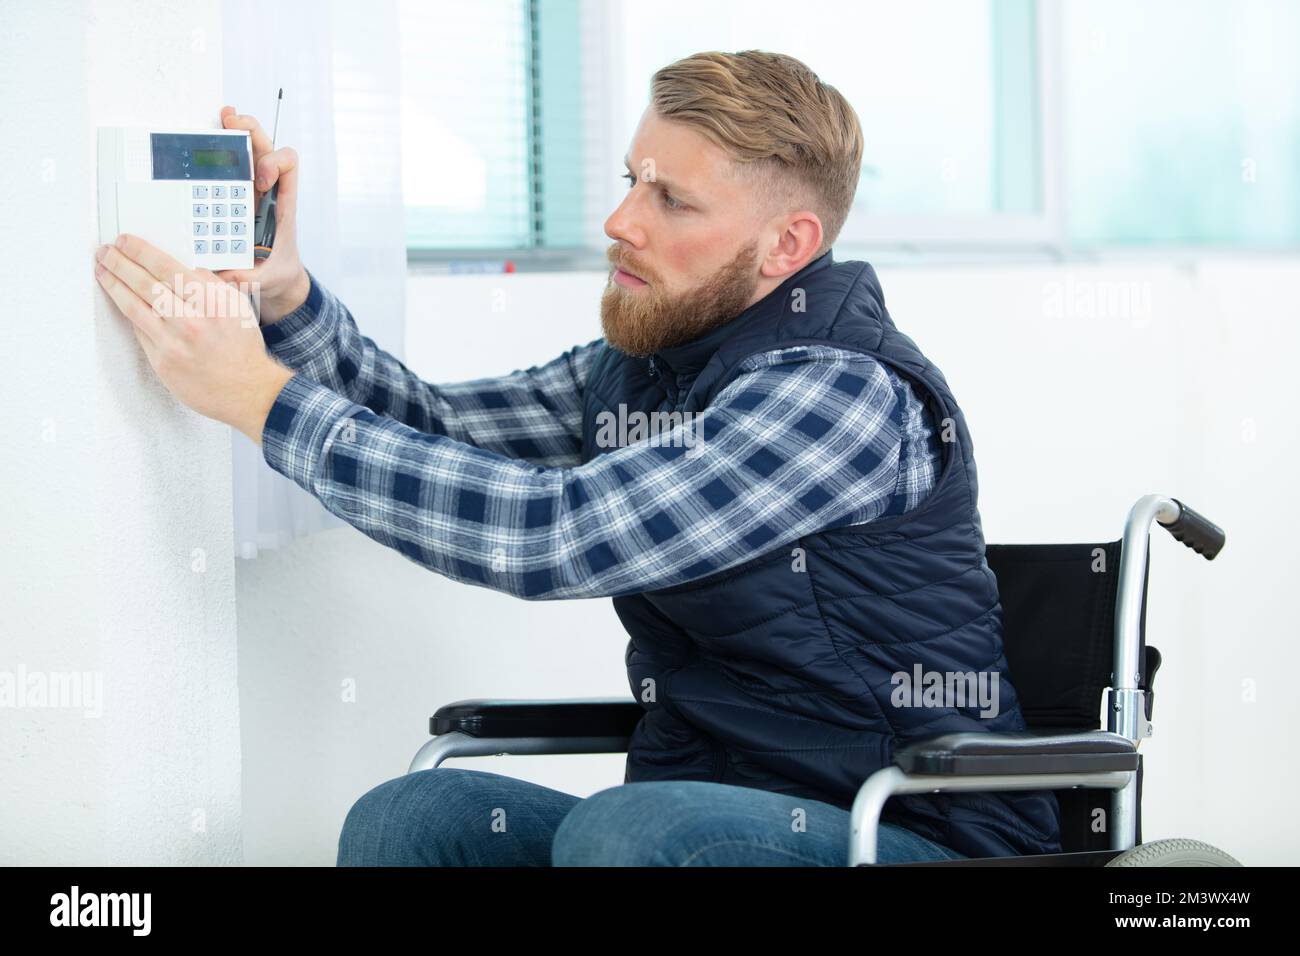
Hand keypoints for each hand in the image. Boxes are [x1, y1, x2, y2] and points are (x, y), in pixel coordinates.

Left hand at [95, 233, 294, 443]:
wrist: (248, 390)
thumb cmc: (243, 349)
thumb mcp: (238, 307)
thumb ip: (211, 285)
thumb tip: (184, 268)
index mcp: (211, 302)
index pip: (166, 267)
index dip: (141, 251)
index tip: (126, 242)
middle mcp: (191, 321)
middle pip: (144, 283)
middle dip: (120, 263)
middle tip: (107, 252)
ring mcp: (173, 343)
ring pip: (133, 306)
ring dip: (114, 285)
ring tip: (103, 271)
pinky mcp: (162, 361)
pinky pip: (139, 331)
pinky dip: (129, 313)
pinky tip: (122, 301)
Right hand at [214, 105, 308, 324]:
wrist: (275, 279)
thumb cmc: (275, 272)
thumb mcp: (265, 278)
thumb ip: (249, 277)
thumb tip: (227, 274)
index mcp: (281, 203)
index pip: (289, 166)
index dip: (276, 162)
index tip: (262, 180)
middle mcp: (267, 191)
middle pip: (267, 147)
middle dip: (251, 130)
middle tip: (231, 122)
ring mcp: (250, 189)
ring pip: (249, 149)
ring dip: (235, 130)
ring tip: (222, 118)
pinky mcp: (234, 194)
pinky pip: (228, 166)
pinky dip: (218, 148)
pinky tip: (204, 139)